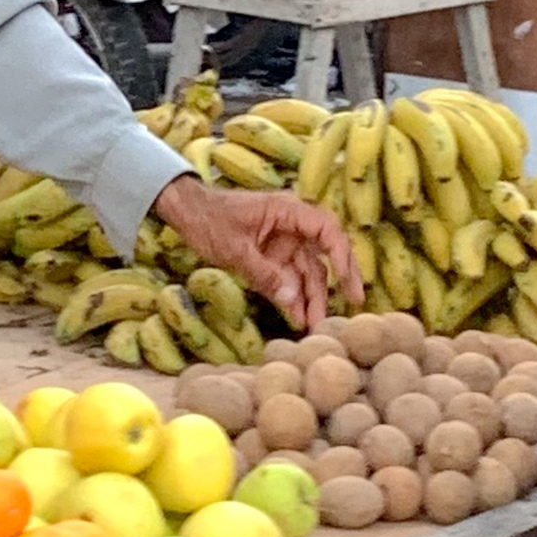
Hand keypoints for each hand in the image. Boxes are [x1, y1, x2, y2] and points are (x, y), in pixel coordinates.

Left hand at [153, 171, 361, 333]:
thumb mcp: (234, 248)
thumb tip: (292, 297)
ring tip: (315, 326)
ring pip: (307, 272)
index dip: (341, 254)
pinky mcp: (272, 258)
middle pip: (322, 255)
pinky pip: (288, 279)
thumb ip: (263, 273)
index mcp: (288, 211)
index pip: (327, 230)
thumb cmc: (208, 218)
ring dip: (312, 298)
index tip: (346, 280)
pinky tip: (297, 318)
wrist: (185, 213)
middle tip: (351, 307)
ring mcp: (283, 243)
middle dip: (336, 282)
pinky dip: (293, 298)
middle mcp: (292, 227)